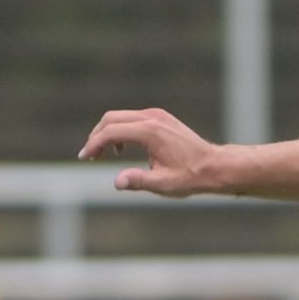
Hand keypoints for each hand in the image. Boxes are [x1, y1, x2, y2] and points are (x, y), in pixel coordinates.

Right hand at [80, 107, 223, 197]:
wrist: (214, 165)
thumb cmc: (190, 177)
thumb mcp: (164, 184)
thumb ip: (139, 181)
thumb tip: (118, 182)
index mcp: (150, 132)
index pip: (111, 131)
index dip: (94, 144)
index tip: (84, 158)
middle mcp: (152, 118)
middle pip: (111, 118)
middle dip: (96, 136)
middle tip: (89, 156)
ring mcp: (157, 115)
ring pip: (120, 117)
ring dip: (107, 133)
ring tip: (102, 155)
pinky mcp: (160, 117)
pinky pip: (132, 119)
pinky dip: (120, 130)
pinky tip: (121, 148)